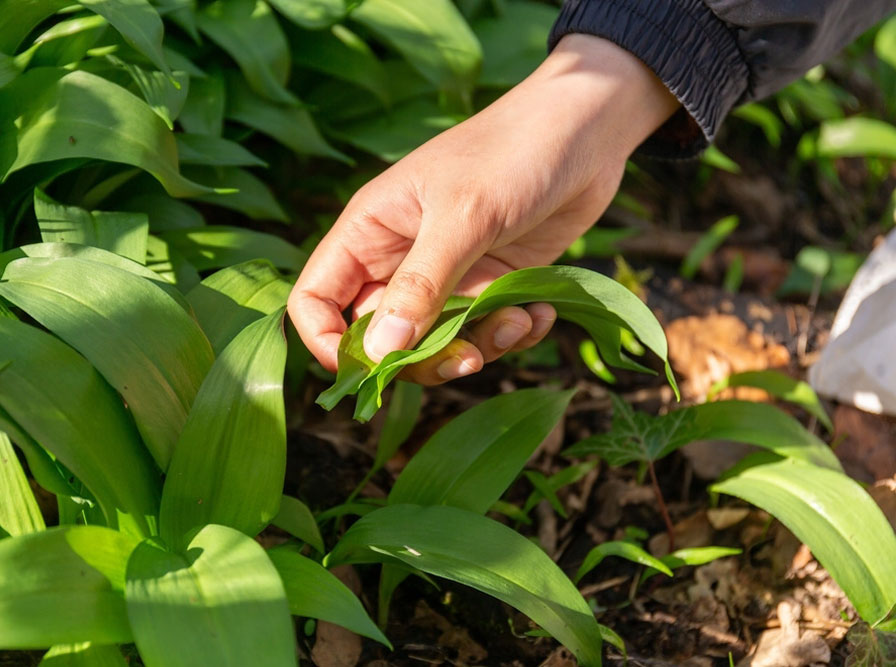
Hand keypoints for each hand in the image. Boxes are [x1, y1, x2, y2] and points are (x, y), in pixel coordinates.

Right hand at [288, 35, 678, 383]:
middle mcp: (400, 259)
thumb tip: (378, 355)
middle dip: (422, 361)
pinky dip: (512, 334)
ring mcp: (446, 277)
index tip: (372, 371)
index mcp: (369, 232)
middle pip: (380, 339)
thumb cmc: (512, 153)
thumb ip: (420, 286)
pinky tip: (540, 312)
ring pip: (436, 346)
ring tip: (519, 321)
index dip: (329, 344)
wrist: (586, 127)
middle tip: (469, 359)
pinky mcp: (490, 285)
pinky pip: (484, 334)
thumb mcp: (463, 217)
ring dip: (477, 349)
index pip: (315, 300)